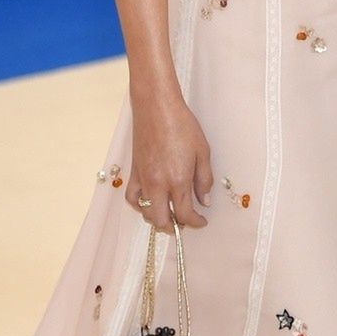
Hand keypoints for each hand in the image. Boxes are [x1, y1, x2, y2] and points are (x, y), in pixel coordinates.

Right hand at [125, 92, 212, 230]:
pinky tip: (150, 201)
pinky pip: (132, 198)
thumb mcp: (203, 151)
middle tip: (186, 222)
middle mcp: (158, 184)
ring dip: (158, 219)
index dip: (196, 222)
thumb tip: (204, 201)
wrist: (156, 108)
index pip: (185, 214)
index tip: (202, 222)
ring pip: (146, 213)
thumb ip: (204, 179)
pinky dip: (140, 205)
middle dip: (175, 227)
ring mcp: (143, 179)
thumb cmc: (182, 125)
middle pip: (162, 221)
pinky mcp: (133, 172)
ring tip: (170, 214)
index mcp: (178, 180)